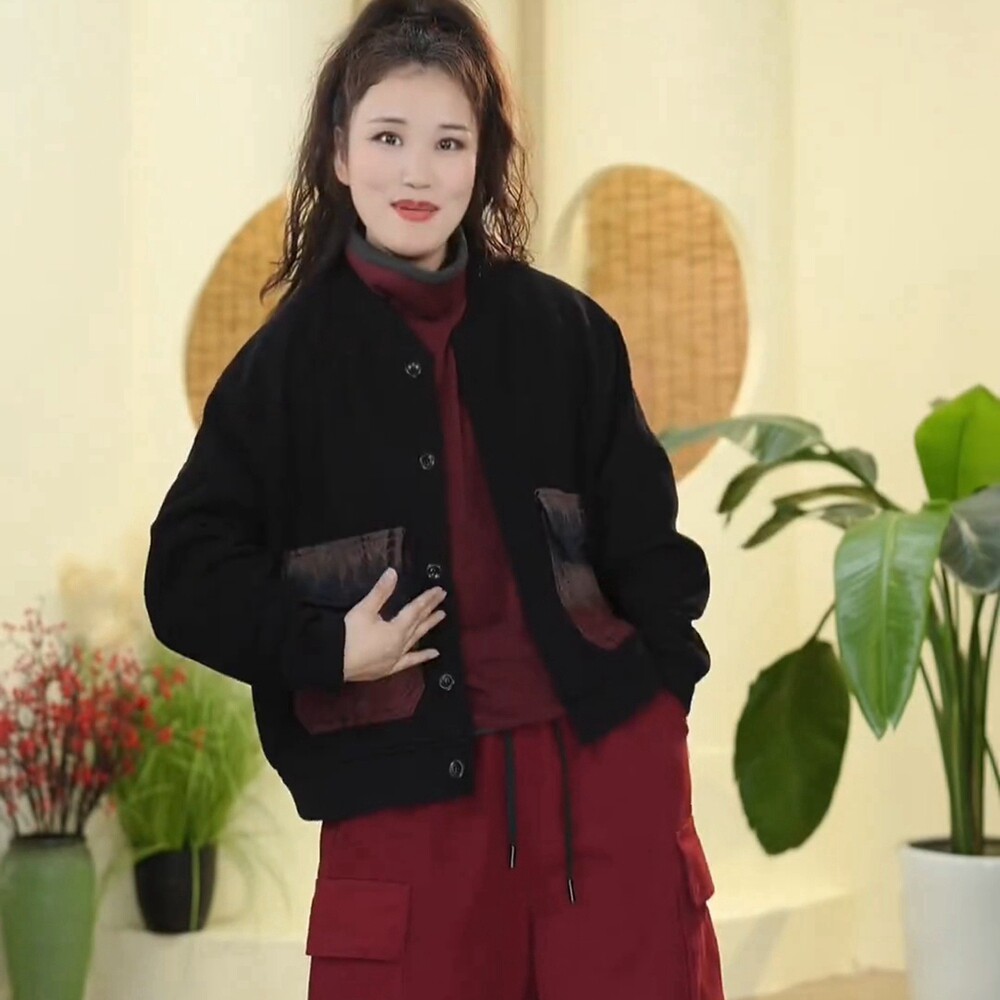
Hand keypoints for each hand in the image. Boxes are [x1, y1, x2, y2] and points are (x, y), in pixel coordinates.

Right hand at [342, 567, 446, 681]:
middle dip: (431, 609)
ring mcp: (396, 658)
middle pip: (419, 623)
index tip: (439, 590)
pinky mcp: (389, 668)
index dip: (427, 599)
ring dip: (428, 627)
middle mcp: (401, 644)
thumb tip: (393, 572)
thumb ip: (380, 592)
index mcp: (396, 630)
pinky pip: (409, 662)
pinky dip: (422, 657)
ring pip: (417, 639)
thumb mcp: (364, 610)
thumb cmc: (348, 635)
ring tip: (441, 617)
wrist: (333, 662)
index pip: (415, 610)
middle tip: (443, 599)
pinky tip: (433, 654)